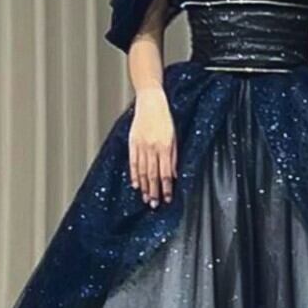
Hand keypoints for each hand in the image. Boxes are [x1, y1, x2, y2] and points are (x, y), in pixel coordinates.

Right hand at [128, 88, 176, 206]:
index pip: (166, 173)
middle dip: (154, 192)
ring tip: (146, 199)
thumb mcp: (174, 137)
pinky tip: (135, 184)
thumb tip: (175, 174)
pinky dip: (134, 174)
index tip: (167, 199)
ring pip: (142, 171)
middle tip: (154, 205)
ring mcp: (141, 146)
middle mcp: (152, 148)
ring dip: (144, 187)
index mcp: (165, 147)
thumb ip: (174, 157)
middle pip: (153, 175)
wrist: (151, 101)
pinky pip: (132, 162)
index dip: (167, 188)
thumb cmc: (165, 118)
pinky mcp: (132, 143)